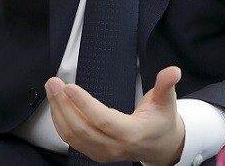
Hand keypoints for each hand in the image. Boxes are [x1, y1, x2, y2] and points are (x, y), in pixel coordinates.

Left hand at [45, 66, 184, 165]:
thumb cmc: (162, 122)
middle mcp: (114, 147)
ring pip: (73, 136)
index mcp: (132, 133)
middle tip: (54, 82)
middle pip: (82, 128)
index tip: (69, 87)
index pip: (103, 120)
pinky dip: (60, 122)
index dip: (84, 104)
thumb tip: (173, 71)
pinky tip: (57, 105)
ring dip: (58, 112)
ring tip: (52, 89)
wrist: (161, 146)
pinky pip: (72, 140)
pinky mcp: (95, 152)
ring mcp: (103, 152)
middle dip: (64, 104)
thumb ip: (166, 85)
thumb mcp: (167, 101)